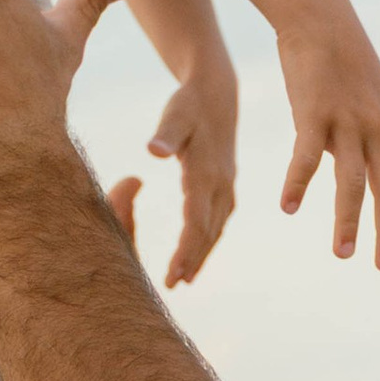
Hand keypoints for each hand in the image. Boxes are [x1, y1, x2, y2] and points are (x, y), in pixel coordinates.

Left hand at [145, 66, 238, 288]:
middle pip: (207, 231)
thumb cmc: (188, 104)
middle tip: (172, 287)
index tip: (171, 275)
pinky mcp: (225, 184)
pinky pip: (218, 220)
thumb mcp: (174, 115)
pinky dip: (209, 239)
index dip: (185, 251)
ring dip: (201, 254)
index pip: (196, 221)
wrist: (217, 93)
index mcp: (206, 173)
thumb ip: (165, 134)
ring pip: (215, 228)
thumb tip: (153, 151)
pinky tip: (199, 252)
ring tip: (185, 279)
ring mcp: (226, 185)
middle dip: (191, 260)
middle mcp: (220, 183)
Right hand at [276, 16, 379, 270]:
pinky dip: (298, 183)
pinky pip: (307, 155)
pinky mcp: (314, 112)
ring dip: (348, 221)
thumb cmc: (351, 63)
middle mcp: (378, 129)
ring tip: (342, 254)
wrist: (322, 21)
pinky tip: (289, 208)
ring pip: (352, 181)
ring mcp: (348, 120)